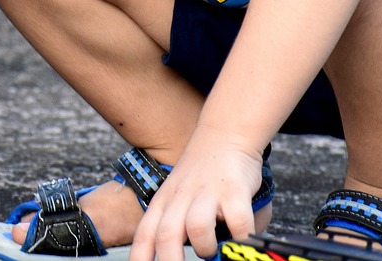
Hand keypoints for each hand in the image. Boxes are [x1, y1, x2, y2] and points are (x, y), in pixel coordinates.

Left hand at [129, 131, 264, 260]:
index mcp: (163, 202)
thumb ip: (185, 229)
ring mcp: (207, 193)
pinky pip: (237, 222)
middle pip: (166, 235)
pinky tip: (241, 239)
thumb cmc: (203, 174)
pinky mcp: (233, 190)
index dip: (140, 257)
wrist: (224, 133)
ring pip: (196, 227)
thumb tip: (206, 256)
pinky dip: (240, 238)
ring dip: (204, 247)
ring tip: (212, 249)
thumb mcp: (182, 198)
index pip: (145, 235)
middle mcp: (180, 197)